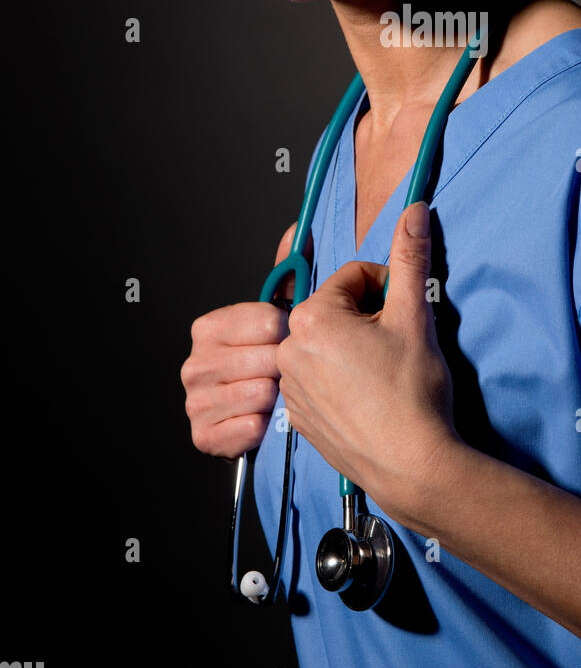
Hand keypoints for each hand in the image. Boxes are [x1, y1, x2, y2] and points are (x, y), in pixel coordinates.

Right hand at [180, 221, 300, 459]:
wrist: (259, 420)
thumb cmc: (273, 362)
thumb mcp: (282, 315)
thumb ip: (289, 272)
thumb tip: (299, 231)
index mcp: (210, 327)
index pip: (268, 322)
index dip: (291, 333)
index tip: (296, 340)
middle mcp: (195, 362)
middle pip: (267, 360)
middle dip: (289, 368)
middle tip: (294, 374)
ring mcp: (195, 400)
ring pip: (261, 394)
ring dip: (280, 399)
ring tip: (282, 396)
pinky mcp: (203, 436)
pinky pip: (249, 428)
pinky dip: (266, 427)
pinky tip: (268, 422)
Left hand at [275, 201, 458, 522]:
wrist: (413, 466)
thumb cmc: (413, 394)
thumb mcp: (414, 316)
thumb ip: (410, 257)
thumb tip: (413, 210)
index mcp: (312, 319)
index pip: (353, 277)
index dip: (386, 289)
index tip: (404, 314)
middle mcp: (289, 351)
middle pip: (337, 309)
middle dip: (369, 318)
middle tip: (397, 345)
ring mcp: (291, 387)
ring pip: (328, 343)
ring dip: (355, 347)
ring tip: (385, 373)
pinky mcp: (299, 416)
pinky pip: (320, 377)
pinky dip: (343, 378)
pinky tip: (370, 395)